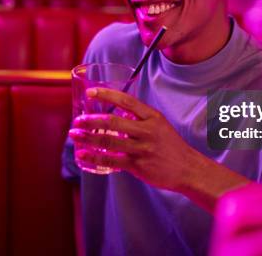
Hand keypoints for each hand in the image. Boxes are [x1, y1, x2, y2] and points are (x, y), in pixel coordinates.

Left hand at [69, 87, 199, 190]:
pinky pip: (111, 160)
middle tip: (77, 119)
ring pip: (109, 141)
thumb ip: (140, 118)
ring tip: (74, 134)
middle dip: (91, 120)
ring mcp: (142, 149)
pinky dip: (93, 157)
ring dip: (88, 138)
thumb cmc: (171, 146)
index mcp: (152, 117)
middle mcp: (147, 131)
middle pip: (113, 122)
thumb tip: (118, 112)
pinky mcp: (137, 165)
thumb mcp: (160, 125)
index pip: (126, 101)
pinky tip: (82, 154)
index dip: (107, 95)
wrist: (187, 169)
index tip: (90, 92)